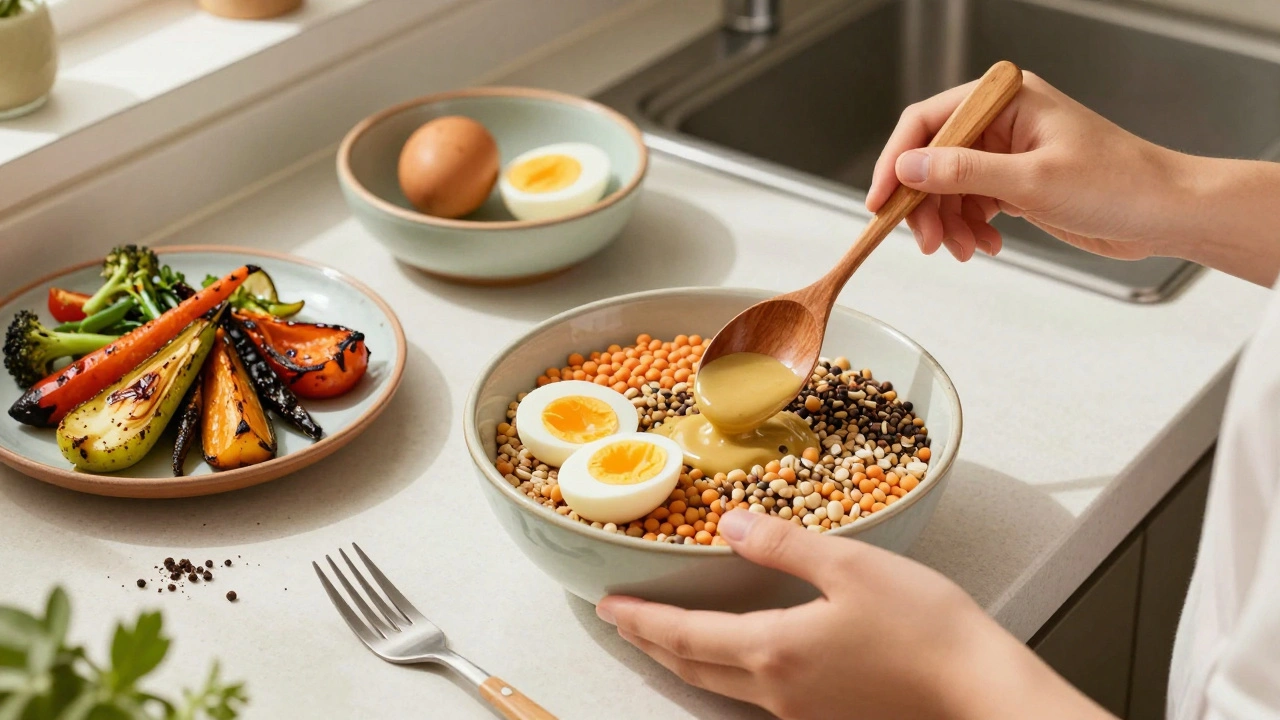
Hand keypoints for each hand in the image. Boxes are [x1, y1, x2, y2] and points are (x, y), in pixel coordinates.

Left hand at [597, 510, 1110, 719]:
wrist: (980, 693)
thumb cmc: (926, 628)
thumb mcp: (851, 566)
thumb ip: (783, 545)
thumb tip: (731, 524)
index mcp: (775, 650)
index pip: (684, 636)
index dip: (640, 621)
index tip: (607, 606)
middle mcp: (778, 690)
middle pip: (692, 668)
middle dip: (651, 643)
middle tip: (623, 621)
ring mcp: (802, 711)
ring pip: (720, 686)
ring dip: (684, 659)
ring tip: (665, 637)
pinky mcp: (827, 715)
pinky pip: (755, 696)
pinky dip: (725, 671)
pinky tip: (735, 656)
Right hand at [866, 71, 1187, 262]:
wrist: (1164, 213)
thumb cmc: (1119, 184)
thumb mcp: (1032, 180)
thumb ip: (964, 171)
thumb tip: (909, 167)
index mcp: (1005, 100)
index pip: (927, 122)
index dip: (896, 162)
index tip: (880, 202)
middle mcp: (1001, 121)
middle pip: (931, 159)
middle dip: (924, 203)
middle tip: (925, 241)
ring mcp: (1006, 152)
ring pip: (946, 187)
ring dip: (947, 223)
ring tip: (964, 249)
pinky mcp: (1014, 182)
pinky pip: (969, 203)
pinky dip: (969, 228)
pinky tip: (985, 244)